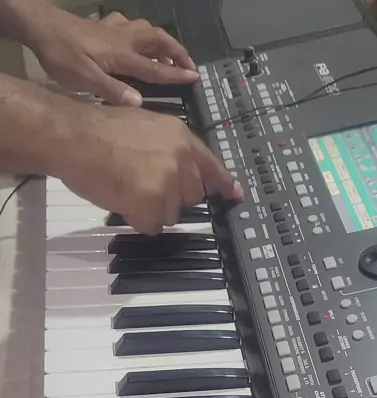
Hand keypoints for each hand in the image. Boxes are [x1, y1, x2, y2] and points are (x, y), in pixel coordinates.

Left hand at [28, 7, 198, 104]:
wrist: (42, 28)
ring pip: (147, 30)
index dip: (176, 74)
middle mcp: (124, 40)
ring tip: (169, 54)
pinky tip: (136, 38)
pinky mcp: (104, 26)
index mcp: (123, 56)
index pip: (156, 68)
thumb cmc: (63, 56)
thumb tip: (140, 103)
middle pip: (159, 41)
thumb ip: (113, 91)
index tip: (194, 77)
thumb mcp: (86, 80)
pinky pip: (128, 25)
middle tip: (189, 64)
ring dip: (162, 41)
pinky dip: (139, 32)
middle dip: (177, 52)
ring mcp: (114, 30)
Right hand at [58, 107, 243, 233]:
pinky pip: (151, 226)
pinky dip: (136, 220)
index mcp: (180, 136)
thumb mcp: (144, 127)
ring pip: (169, 214)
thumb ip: (167, 149)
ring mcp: (169, 181)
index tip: (236, 195)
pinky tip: (121, 199)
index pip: (210, 165)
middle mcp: (181, 158)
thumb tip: (176, 172)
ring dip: (149, 209)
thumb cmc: (99, 131)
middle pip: (190, 197)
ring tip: (125, 187)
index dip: (224, 183)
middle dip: (169, 198)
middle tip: (140, 184)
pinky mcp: (153, 202)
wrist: (76, 137)